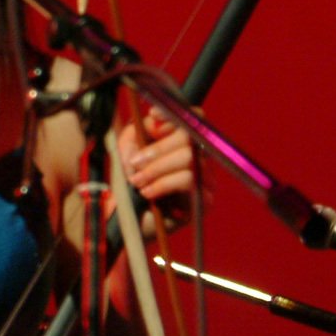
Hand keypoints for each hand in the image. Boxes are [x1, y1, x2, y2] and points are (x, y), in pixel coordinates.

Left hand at [118, 109, 201, 236]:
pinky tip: (147, 192)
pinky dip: (163, 183)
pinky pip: (189, 180)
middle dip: (158, 148)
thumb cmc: (131, 184)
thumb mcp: (128, 151)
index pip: (194, 117)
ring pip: (189, 158)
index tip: (153, 116)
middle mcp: (201, 158)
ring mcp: (207, 179)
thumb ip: (138, 130)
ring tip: (137, 181)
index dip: (175, 114)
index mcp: (185, 143)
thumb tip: (155, 121)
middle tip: (134, 163)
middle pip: (190, 136)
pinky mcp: (206, 200)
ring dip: (157, 168)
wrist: (128, 221)